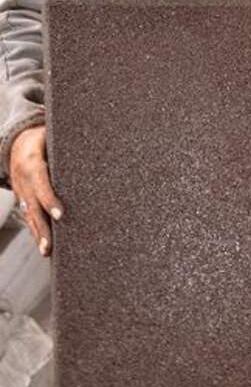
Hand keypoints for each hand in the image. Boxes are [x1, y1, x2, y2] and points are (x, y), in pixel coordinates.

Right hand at [9, 125, 62, 255]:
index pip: (41, 183)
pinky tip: (43, 244)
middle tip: (49, 246)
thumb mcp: (51, 135)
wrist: (17, 141)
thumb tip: (98, 142)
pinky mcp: (22, 198)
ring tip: (46, 251)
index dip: (49, 200)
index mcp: (32, 161)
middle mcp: (24, 179)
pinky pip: (28, 215)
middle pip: (32, 207)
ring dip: (37, 234)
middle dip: (41, 227)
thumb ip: (68, 143)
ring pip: (29, 215)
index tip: (60, 215)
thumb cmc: (43, 137)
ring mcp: (21, 191)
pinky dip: (35, 230)